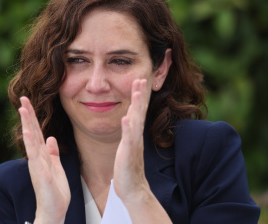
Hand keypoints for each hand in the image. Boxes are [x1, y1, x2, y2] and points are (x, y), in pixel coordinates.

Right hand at [19, 97, 69, 223]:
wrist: (54, 211)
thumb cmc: (55, 192)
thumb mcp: (56, 167)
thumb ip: (53, 153)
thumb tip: (52, 138)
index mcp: (42, 155)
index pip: (36, 132)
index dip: (33, 117)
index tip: (28, 102)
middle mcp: (37, 157)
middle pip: (32, 132)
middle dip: (28, 114)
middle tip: (23, 97)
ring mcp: (37, 165)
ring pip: (31, 140)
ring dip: (27, 124)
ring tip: (23, 108)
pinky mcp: (40, 172)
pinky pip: (34, 155)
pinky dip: (31, 142)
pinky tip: (28, 131)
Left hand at [113, 79, 150, 201]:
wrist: (133, 189)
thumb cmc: (128, 168)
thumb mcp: (128, 146)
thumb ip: (128, 132)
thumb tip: (127, 118)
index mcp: (134, 133)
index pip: (138, 111)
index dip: (139, 95)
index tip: (139, 80)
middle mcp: (136, 136)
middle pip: (140, 112)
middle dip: (140, 95)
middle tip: (141, 78)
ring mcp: (133, 144)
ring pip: (136, 122)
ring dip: (137, 107)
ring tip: (136, 92)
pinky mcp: (128, 154)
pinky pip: (129, 139)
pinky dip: (128, 128)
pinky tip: (126, 118)